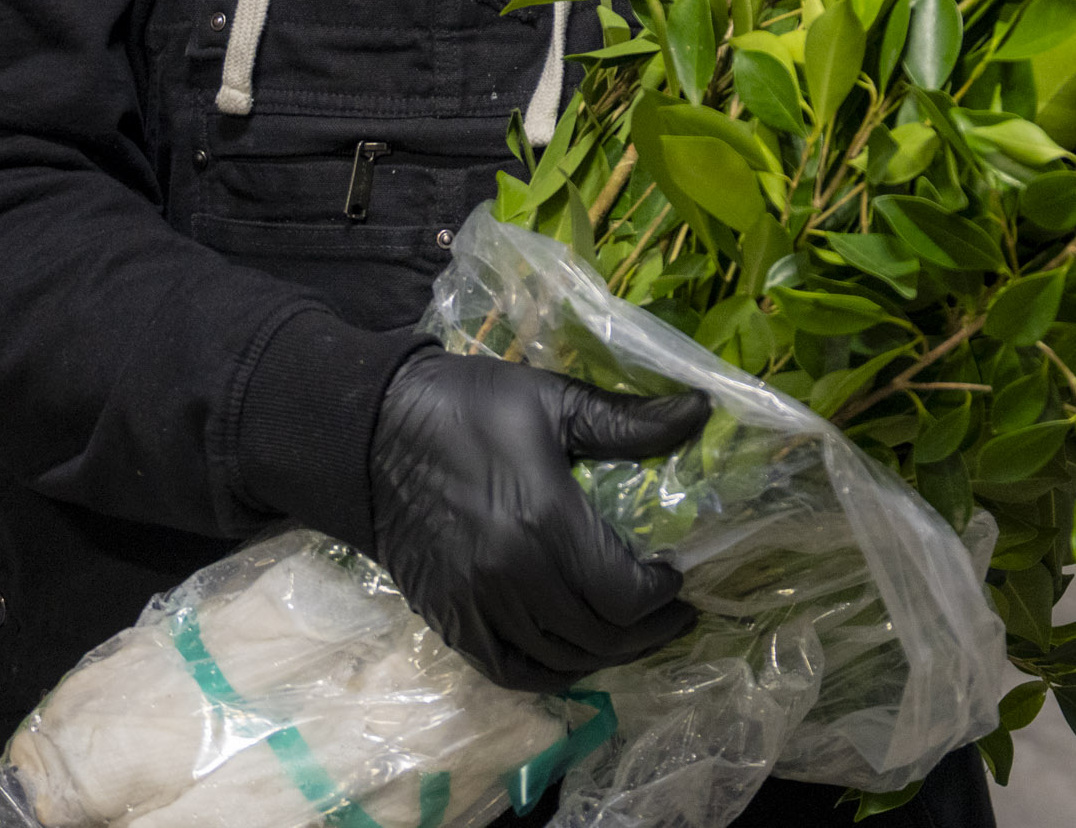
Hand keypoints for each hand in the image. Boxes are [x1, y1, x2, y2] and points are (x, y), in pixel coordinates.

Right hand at [368, 352, 710, 692]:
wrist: (371, 433)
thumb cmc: (468, 408)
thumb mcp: (552, 401)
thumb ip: (629, 422)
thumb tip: (703, 410)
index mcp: (546, 522)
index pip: (626, 593)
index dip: (662, 594)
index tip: (675, 574)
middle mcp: (513, 578)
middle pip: (600, 635)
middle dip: (649, 630)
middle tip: (673, 613)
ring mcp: (477, 607)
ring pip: (561, 661)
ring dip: (606, 655)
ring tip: (634, 633)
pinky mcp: (449, 621)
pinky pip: (511, 672)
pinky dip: (551, 673)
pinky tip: (575, 655)